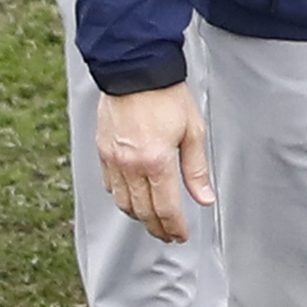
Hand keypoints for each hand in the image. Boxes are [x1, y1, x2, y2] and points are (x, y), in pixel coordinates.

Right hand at [95, 83, 210, 246]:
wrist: (135, 70)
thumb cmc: (167, 96)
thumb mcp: (193, 131)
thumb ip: (196, 169)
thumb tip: (204, 198)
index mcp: (157, 161)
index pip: (165, 208)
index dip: (174, 227)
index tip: (181, 235)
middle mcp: (131, 165)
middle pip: (142, 212)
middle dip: (157, 228)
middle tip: (169, 235)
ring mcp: (113, 160)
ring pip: (123, 202)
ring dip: (139, 217)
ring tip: (153, 221)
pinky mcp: (102, 151)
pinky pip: (109, 185)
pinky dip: (122, 198)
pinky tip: (133, 198)